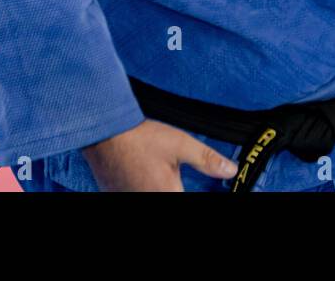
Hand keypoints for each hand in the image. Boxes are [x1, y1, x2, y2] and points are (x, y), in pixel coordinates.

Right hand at [82, 120, 238, 191]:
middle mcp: (147, 200)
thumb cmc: (140, 138)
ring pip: (154, 197)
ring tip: (157, 174)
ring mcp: (129, 199)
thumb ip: (207, 160)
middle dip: (175, 188)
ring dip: (161, 188)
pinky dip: (144, 187)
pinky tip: (145, 175)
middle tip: (175, 177)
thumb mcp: (181, 144)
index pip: (186, 199)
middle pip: (171, 196)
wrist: (104, 133)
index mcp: (166, 195)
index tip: (186, 183)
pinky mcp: (115, 194)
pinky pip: (137, 194)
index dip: (187, 190)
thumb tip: (230, 170)